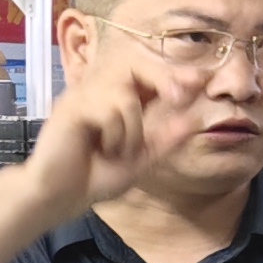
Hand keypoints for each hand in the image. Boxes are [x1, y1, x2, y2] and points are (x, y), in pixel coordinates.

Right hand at [25, 49, 202, 216]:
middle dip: (161, 77)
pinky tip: (102, 149)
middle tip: (176, 97)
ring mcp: (84, 97)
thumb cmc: (94, 178)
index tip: (201, 79)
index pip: (147, 75)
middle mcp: (100, 92)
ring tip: (118, 150)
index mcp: (118, 102)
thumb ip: (165, 139)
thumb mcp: (141, 159)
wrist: (60, 198)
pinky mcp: (70, 108)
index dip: (172, 74)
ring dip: (132, 129)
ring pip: (125, 94)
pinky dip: (114, 134)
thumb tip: (194, 119)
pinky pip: (107, 110)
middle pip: (134, 64)